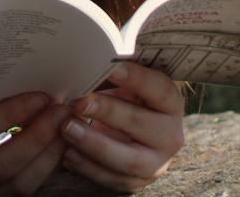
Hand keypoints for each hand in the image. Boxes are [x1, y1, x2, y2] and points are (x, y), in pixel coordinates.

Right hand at [0, 91, 68, 195]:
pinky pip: (27, 190)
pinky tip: (58, 146)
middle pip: (0, 164)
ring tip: (65, 126)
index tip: (39, 96)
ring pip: (19, 184)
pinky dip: (47, 167)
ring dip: (49, 153)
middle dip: (37, 136)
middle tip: (60, 111)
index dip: (8, 114)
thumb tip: (30, 80)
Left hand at [59, 61, 184, 191]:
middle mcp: (170, 135)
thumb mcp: (128, 84)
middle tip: (79, 102)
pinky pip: (113, 179)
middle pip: (141, 124)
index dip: (137, 78)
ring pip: (129, 160)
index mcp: (171, 104)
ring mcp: (156, 163)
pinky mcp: (138, 181)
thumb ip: (115, 73)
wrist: (134, 134)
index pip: (159, 89)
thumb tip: (91, 58)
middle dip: (108, 112)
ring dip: (95, 144)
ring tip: (68, 128)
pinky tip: (68, 152)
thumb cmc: (127, 100)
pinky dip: (88, 167)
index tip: (111, 67)